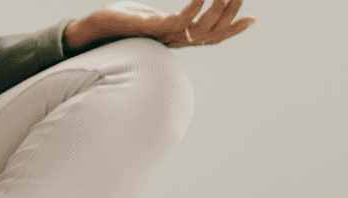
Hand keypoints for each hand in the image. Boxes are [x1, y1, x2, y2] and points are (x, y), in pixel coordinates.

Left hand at [64, 0, 256, 49]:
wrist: (94, 27)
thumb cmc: (124, 20)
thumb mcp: (155, 17)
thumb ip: (175, 17)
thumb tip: (195, 7)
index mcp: (178, 37)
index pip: (213, 37)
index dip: (233, 30)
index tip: (253, 18)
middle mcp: (173, 40)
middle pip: (211, 33)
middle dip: (230, 15)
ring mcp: (162, 36)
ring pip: (199, 29)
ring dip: (216, 10)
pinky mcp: (149, 29)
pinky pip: (177, 22)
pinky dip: (192, 9)